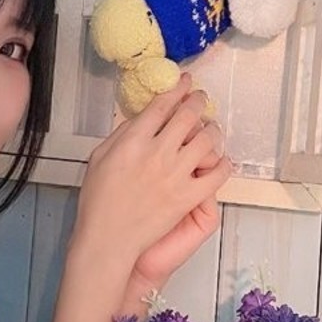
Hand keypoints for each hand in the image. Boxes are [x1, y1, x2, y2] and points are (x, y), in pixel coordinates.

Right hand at [75, 74, 229, 272]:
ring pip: (207, 140)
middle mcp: (158, 153)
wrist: (108, 239)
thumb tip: (141, 119)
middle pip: (188, 115)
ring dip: (212, 129)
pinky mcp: (189, 197)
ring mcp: (176, 175)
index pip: (162, 105)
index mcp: (133, 141)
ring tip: (212, 129)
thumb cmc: (98, 202)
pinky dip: (223, 163)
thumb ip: (121, 135)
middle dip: (198, 101)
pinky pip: (218, 174)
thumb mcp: (99, 158)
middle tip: (201, 98)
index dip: (176, 89)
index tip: (184, 82)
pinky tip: (220, 161)